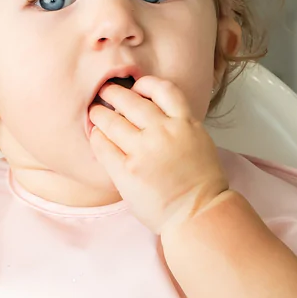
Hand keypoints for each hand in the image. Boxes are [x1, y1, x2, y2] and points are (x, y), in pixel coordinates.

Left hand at [88, 75, 229, 234]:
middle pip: (131, 101)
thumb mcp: (199, 142)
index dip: (145, 84)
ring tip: (95, 113)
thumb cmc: (201, 184)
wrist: (198, 213)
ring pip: (112, 120)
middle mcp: (164, 132)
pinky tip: (97, 137)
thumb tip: (155, 114)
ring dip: (100, 114)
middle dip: (114, 93)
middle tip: (105, 92)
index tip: (136, 87)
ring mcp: (144, 151)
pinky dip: (97, 137)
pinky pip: (103, 145)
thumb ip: (180, 125)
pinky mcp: (126, 170)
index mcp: (185, 123)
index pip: (163, 89)